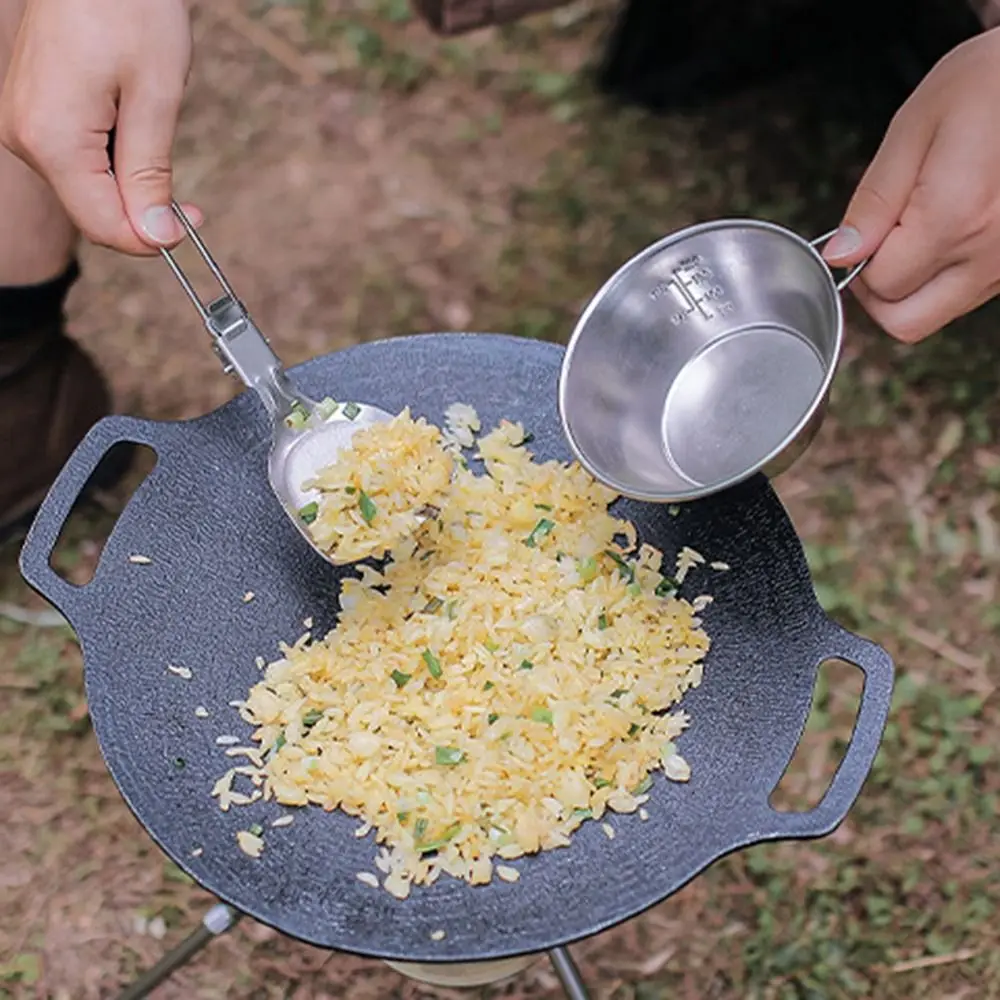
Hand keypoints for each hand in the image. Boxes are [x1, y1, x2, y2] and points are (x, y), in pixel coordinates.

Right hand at [0, 0, 200, 254]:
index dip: (152, 239)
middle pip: (94, 212)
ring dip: (132, 186)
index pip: (104, 226)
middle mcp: (24, 138)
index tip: (194, 225)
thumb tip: (155, 236)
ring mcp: (23, 125)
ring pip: (88, 190)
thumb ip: (150, 173)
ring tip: (157, 138)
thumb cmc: (129, 8)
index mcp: (50, 140)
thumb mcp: (155, 97)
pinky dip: (114, 162)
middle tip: (195, 205)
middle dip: (145, 214)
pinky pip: (78, 161)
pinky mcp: (32, 114)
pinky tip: (134, 127)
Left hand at [821, 27, 999, 342]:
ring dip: (914, 287)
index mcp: (956, 219)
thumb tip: (841, 254)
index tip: (863, 232)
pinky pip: (969, 295)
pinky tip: (949, 230)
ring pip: (938, 314)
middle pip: (907, 322)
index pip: (880, 284)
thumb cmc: (989, 82)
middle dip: (878, 293)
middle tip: (878, 247)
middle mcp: (989, 254)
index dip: (857, 263)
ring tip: (920, 227)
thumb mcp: (915, 128)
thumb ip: (874, 200)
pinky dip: (946, 277)